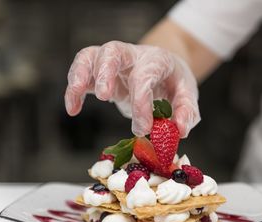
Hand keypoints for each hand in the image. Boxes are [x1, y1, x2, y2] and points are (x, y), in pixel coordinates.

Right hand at [64, 41, 199, 137]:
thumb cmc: (173, 83)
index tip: (144, 128)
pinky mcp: (100, 71)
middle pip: (113, 51)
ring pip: (91, 55)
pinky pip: (82, 70)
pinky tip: (73, 109)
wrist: (164, 70)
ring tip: (76, 98)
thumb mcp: (188, 96)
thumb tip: (180, 131)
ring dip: (81, 75)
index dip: (142, 101)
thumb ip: (187, 112)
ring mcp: (114, 61)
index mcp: (157, 60)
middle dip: (106, 72)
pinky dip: (73, 88)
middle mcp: (133, 55)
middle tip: (105, 97)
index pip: (145, 74)